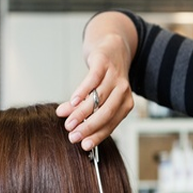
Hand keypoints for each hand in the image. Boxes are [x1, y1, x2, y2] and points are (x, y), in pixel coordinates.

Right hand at [56, 12, 136, 150]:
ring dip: (81, 112)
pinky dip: (82, 92)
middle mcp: (123, 90)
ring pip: (98, 98)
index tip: (83, 146)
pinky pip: (93, 80)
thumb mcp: (99, 96)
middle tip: (72, 136)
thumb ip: (86, 110)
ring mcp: (114, 76)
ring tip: (67, 121)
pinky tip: (72, 101)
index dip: (97, 135)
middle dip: (88, 127)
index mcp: (125, 103)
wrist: (112, 46)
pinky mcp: (103, 63)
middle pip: (106, 113)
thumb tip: (66, 122)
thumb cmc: (105, 77)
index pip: (111, 124)